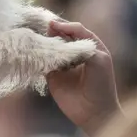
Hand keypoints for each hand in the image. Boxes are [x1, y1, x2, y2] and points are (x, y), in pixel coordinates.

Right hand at [45, 21, 121, 136]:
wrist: (95, 113)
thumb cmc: (102, 85)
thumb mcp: (99, 61)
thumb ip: (83, 45)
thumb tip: (62, 36)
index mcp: (90, 46)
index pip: (75, 29)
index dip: (64, 25)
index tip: (52, 24)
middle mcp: (75, 53)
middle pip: (61, 36)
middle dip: (51, 30)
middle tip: (40, 26)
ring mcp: (63, 64)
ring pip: (51, 48)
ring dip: (44, 42)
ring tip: (35, 37)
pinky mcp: (52, 77)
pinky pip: (43, 63)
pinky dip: (38, 57)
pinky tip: (34, 52)